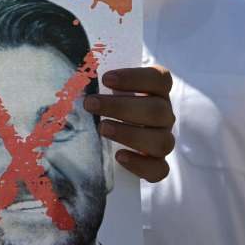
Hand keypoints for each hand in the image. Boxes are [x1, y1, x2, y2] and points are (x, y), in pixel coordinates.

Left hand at [86, 65, 174, 181]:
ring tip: (102, 128)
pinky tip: (119, 157)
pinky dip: (141, 165)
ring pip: (162, 141)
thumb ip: (97, 81)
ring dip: (130, 134)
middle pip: (157, 110)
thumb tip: (79, 74)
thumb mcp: (104, 90)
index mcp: (157, 91)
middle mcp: (164, 115)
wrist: (109, 140)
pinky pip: (159, 169)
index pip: (159, 78)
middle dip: (121, 106)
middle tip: (90, 104)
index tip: (105, 78)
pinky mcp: (157, 164)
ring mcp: (163, 140)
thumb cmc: (106, 105)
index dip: (135, 77)